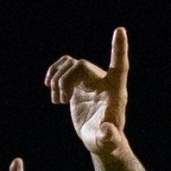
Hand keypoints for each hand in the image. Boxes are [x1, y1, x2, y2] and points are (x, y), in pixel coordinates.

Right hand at [44, 27, 130, 157]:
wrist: (99, 139)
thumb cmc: (106, 140)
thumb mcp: (107, 141)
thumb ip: (108, 137)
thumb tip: (106, 132)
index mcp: (115, 91)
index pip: (120, 66)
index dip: (119, 49)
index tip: (120, 30)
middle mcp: (103, 81)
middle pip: (81, 65)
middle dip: (65, 80)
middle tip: (60, 101)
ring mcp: (89, 80)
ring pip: (70, 63)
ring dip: (58, 78)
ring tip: (57, 99)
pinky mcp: (77, 83)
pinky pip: (63, 67)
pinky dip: (53, 74)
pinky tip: (50, 89)